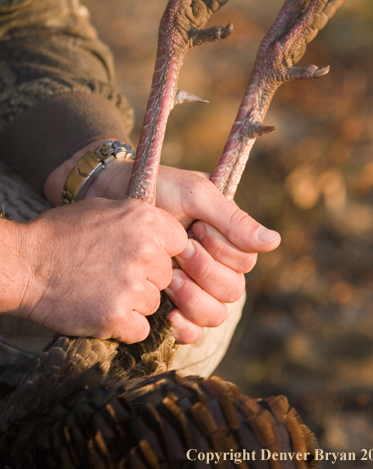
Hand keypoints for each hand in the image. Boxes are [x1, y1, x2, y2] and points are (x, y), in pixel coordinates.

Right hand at [6, 198, 186, 343]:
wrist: (25, 264)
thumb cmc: (61, 234)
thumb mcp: (104, 210)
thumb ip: (139, 220)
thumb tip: (164, 233)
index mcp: (145, 219)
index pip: (180, 243)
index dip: (163, 253)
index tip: (146, 257)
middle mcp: (145, 250)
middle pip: (167, 276)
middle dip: (147, 279)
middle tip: (116, 275)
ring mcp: (132, 285)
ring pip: (154, 303)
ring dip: (134, 303)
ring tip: (103, 290)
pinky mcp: (117, 315)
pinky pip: (140, 329)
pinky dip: (124, 326)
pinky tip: (102, 310)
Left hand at [155, 166, 280, 342]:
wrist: (114, 198)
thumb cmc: (158, 190)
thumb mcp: (196, 195)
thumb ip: (233, 220)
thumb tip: (275, 242)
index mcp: (227, 241)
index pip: (245, 263)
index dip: (222, 250)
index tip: (197, 228)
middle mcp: (216, 268)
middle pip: (233, 291)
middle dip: (204, 270)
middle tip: (180, 249)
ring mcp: (195, 289)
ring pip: (216, 314)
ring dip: (193, 297)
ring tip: (169, 276)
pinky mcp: (172, 306)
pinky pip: (193, 332)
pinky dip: (185, 327)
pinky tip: (169, 312)